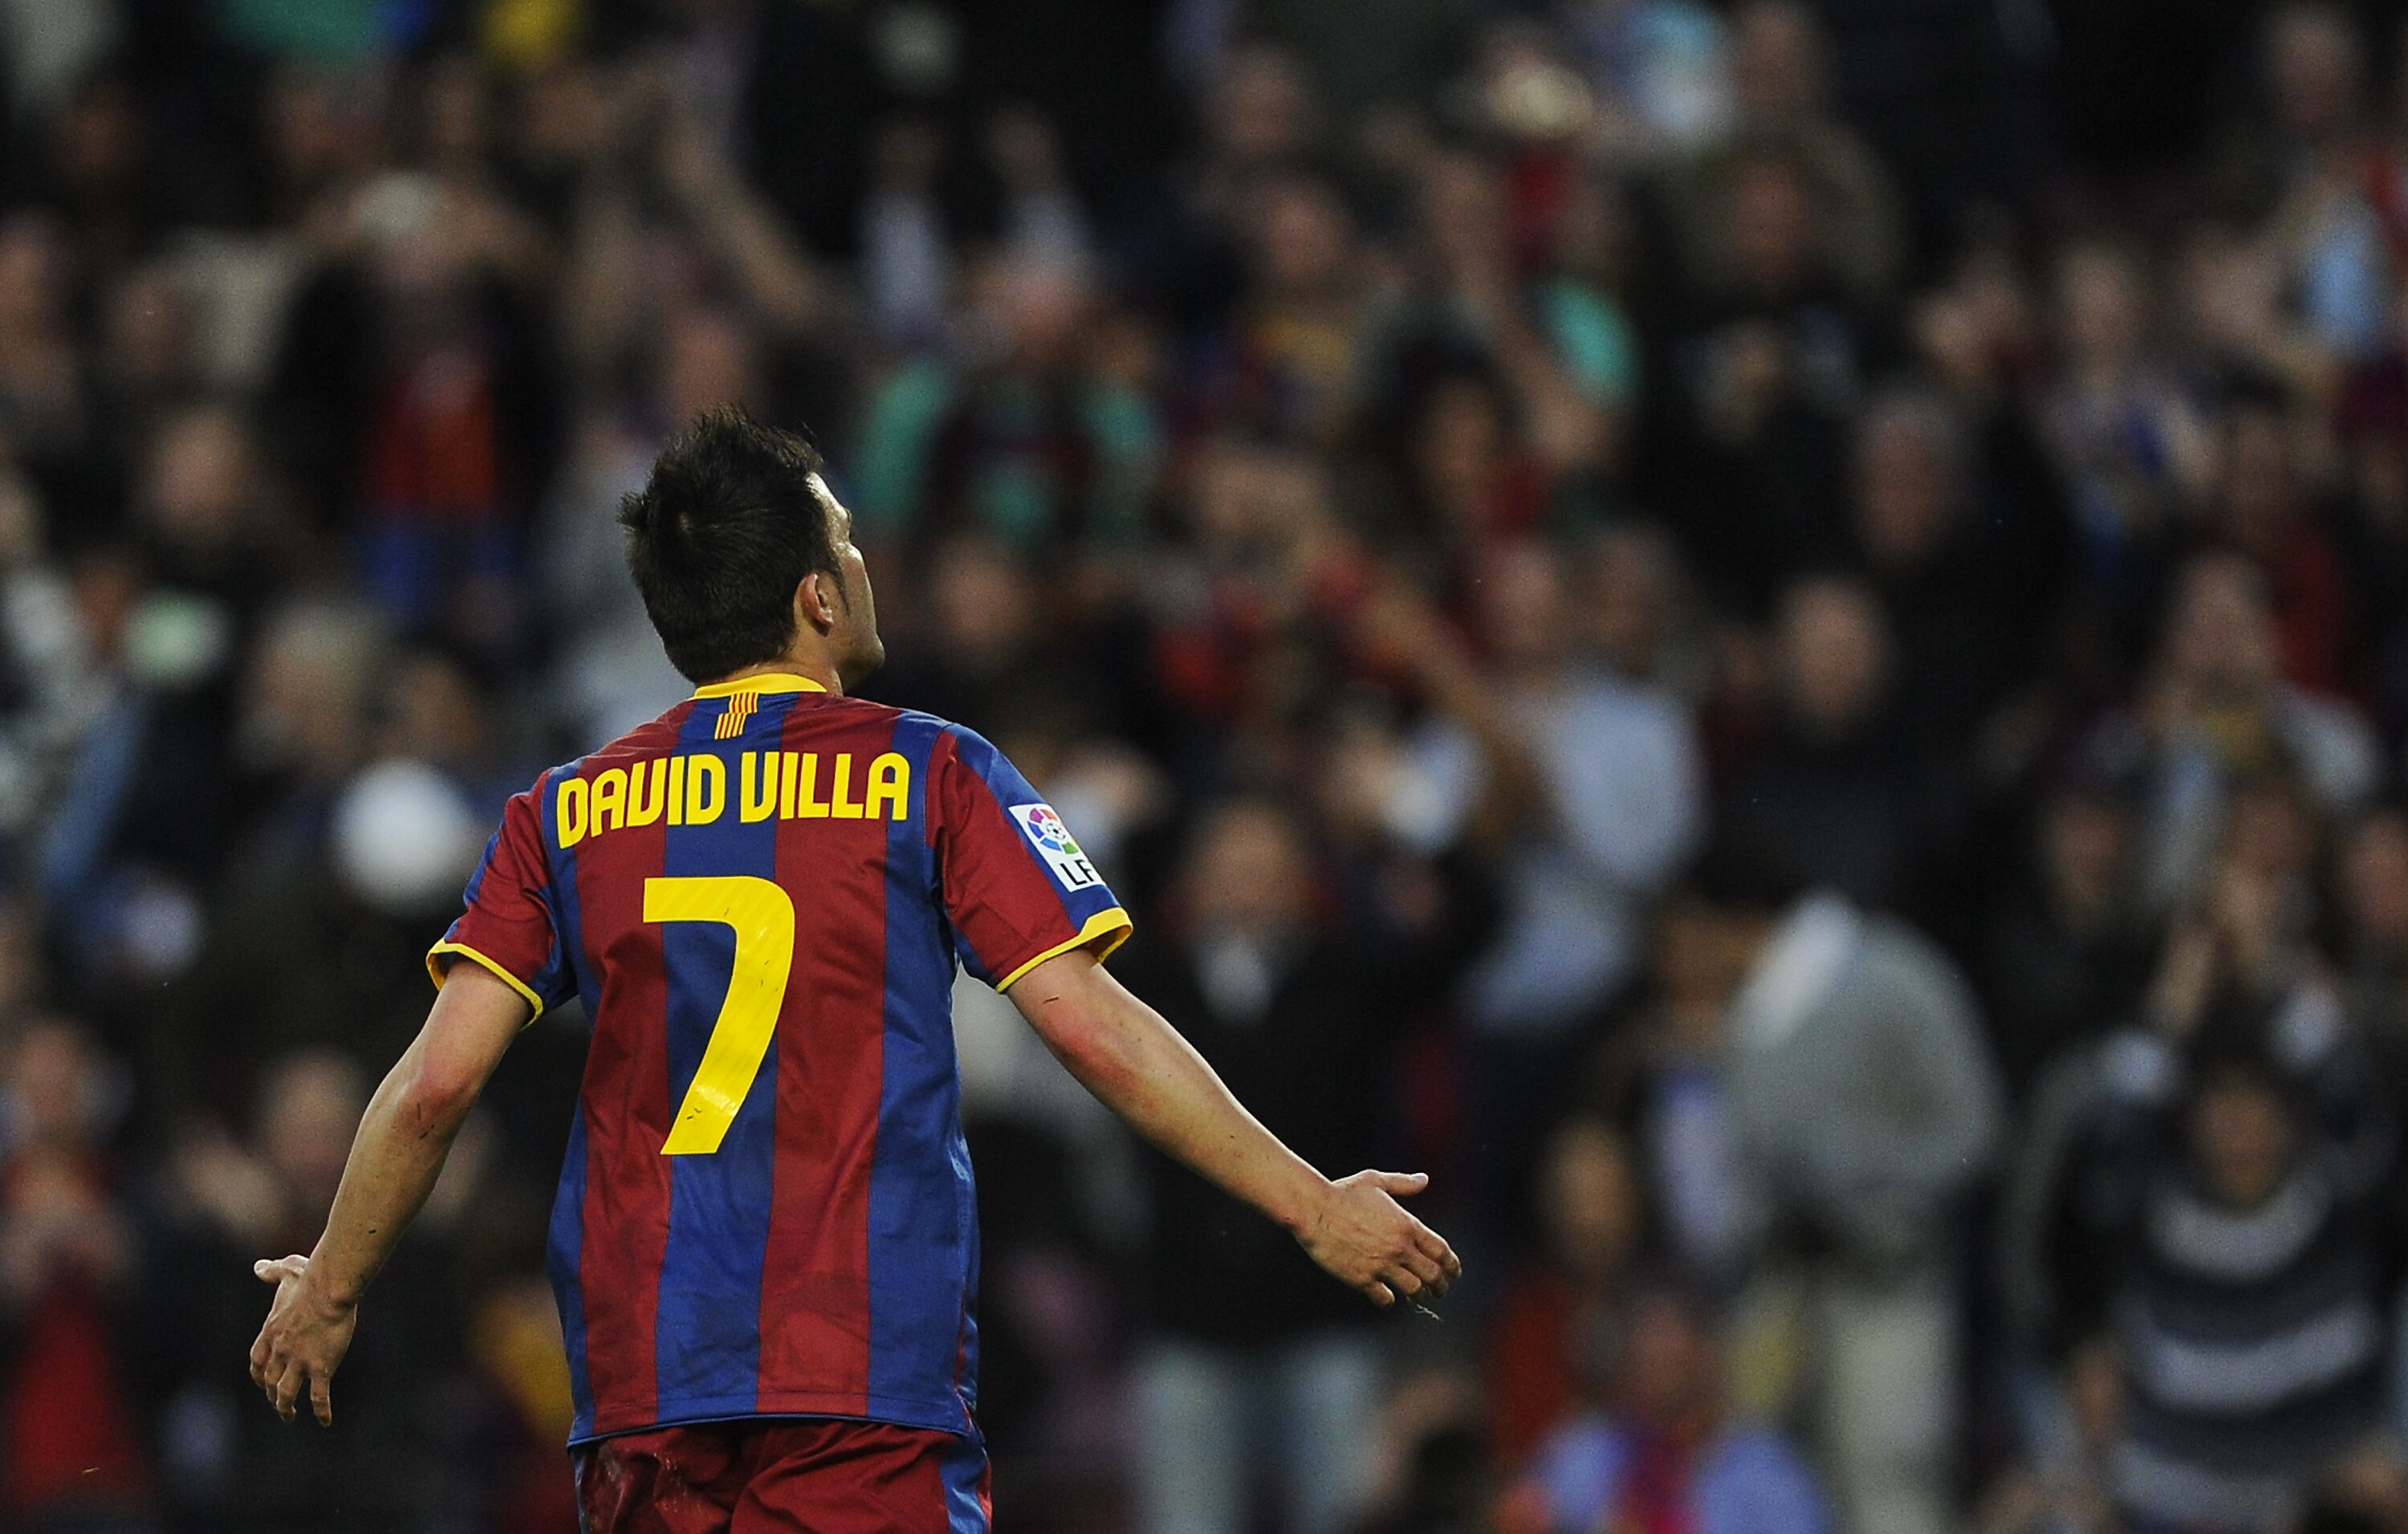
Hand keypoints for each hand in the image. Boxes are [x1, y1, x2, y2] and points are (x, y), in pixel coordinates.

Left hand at [248, 1255, 356, 1424]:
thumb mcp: (287, 1271)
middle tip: (280, 1404)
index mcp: (271, 1332)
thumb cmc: (310, 1279)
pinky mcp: (320, 1367)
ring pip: (286, 1393)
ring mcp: (299, 1362)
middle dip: (272, 1394)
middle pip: (270, 1380)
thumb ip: (272, 1271)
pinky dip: (321, 1411)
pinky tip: (325, 1421)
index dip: (258, 1375)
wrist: (328, 1291)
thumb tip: (259, 1267)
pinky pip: (319, 1396)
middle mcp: (280, 1351)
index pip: (257, 1361)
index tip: (262, 1383)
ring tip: (290, 1416)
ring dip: (286, 1408)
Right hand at [1295, 1170, 1460, 1307]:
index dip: (1452, 1265)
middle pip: (1433, 1275)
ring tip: (1418, 1297)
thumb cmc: (1343, 1192)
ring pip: (1413, 1290)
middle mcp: (1399, 1248)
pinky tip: (1387, 1297)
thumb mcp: (1376, 1181)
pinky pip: (1385, 1299)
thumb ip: (1403, 1183)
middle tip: (1440, 1291)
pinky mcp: (1362, 1279)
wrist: (1314, 1210)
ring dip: (1418, 1296)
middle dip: (1440, 1286)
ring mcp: (1382, 1265)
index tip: (1454, 1273)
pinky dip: (1389, 1300)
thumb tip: (1424, 1179)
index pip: (1441, 1251)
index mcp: (1407, 1225)